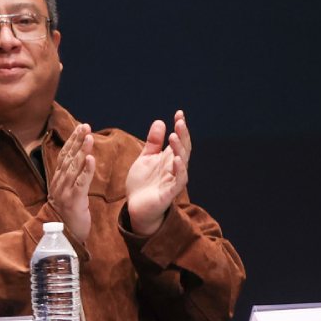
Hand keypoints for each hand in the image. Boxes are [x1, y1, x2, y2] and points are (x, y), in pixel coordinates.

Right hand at [49, 122, 94, 243]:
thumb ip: (71, 179)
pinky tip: (91, 159)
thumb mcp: (68, 194)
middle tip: (85, 126)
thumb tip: (79, 163)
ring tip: (88, 137)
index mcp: (58, 180)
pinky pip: (80, 183)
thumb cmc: (67, 215)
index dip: (72, 141)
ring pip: (73, 167)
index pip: (64, 156)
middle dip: (76, 141)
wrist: (62, 237)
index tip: (80, 128)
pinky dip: (86, 170)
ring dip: (81, 151)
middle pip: (68, 158)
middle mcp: (59, 183)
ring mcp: (65, 192)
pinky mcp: (74, 201)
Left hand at [125, 109, 191, 236]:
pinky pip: (178, 180)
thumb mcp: (145, 159)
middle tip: (180, 121)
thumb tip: (160, 122)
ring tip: (175, 135)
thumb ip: (153, 143)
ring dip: (180, 149)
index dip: (180, 127)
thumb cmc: (143, 183)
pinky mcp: (169, 192)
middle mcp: (174, 167)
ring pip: (182, 162)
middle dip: (182, 135)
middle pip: (183, 148)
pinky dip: (179, 169)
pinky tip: (176, 159)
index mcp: (169, 158)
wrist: (136, 207)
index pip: (179, 140)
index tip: (179, 113)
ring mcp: (173, 180)